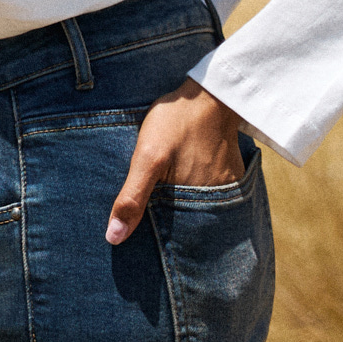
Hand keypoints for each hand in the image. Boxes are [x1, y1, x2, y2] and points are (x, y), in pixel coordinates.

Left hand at [106, 81, 245, 243]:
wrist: (208, 94)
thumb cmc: (176, 123)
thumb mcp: (147, 158)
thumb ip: (132, 198)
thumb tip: (114, 237)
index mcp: (193, 205)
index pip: (172, 242)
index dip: (155, 246)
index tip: (139, 247)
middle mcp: (213, 204)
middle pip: (184, 228)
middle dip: (167, 232)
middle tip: (146, 223)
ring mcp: (223, 190)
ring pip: (195, 212)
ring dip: (179, 213)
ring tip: (161, 202)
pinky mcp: (227, 176)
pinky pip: (207, 196)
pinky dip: (192, 196)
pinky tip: (178, 184)